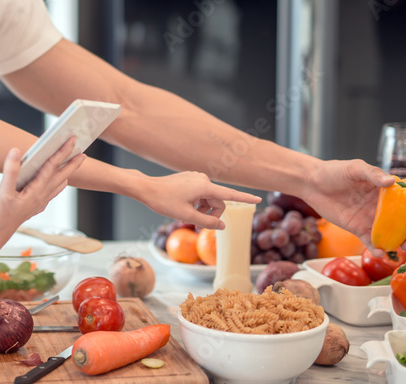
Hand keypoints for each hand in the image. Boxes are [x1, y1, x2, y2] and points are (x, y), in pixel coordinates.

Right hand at [0, 138, 85, 249]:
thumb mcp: (2, 193)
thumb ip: (10, 171)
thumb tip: (16, 151)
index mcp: (36, 191)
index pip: (52, 167)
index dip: (63, 151)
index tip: (72, 140)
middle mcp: (40, 198)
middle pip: (61, 176)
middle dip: (72, 163)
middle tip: (82, 151)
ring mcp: (38, 204)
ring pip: (57, 186)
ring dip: (65, 174)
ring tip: (72, 165)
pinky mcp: (32, 208)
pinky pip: (50, 194)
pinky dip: (56, 185)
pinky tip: (55, 184)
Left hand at [132, 171, 261, 229]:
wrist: (146, 189)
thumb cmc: (164, 202)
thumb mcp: (186, 216)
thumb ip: (207, 221)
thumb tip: (222, 225)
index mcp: (204, 186)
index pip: (230, 194)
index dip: (245, 199)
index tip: (259, 200)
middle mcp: (203, 179)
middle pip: (218, 200)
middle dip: (212, 214)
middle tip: (199, 227)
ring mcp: (196, 177)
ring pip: (209, 198)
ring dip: (204, 210)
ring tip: (191, 219)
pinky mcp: (190, 178)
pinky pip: (200, 193)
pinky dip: (197, 203)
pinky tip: (185, 206)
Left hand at [299, 159, 405, 254]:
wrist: (312, 183)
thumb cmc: (334, 171)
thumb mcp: (355, 168)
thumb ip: (373, 174)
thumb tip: (391, 182)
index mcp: (385, 188)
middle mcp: (381, 205)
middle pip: (404, 218)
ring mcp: (370, 218)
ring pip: (390, 232)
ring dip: (399, 240)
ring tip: (403, 246)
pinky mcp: (358, 228)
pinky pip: (370, 240)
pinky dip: (376, 248)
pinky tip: (380, 252)